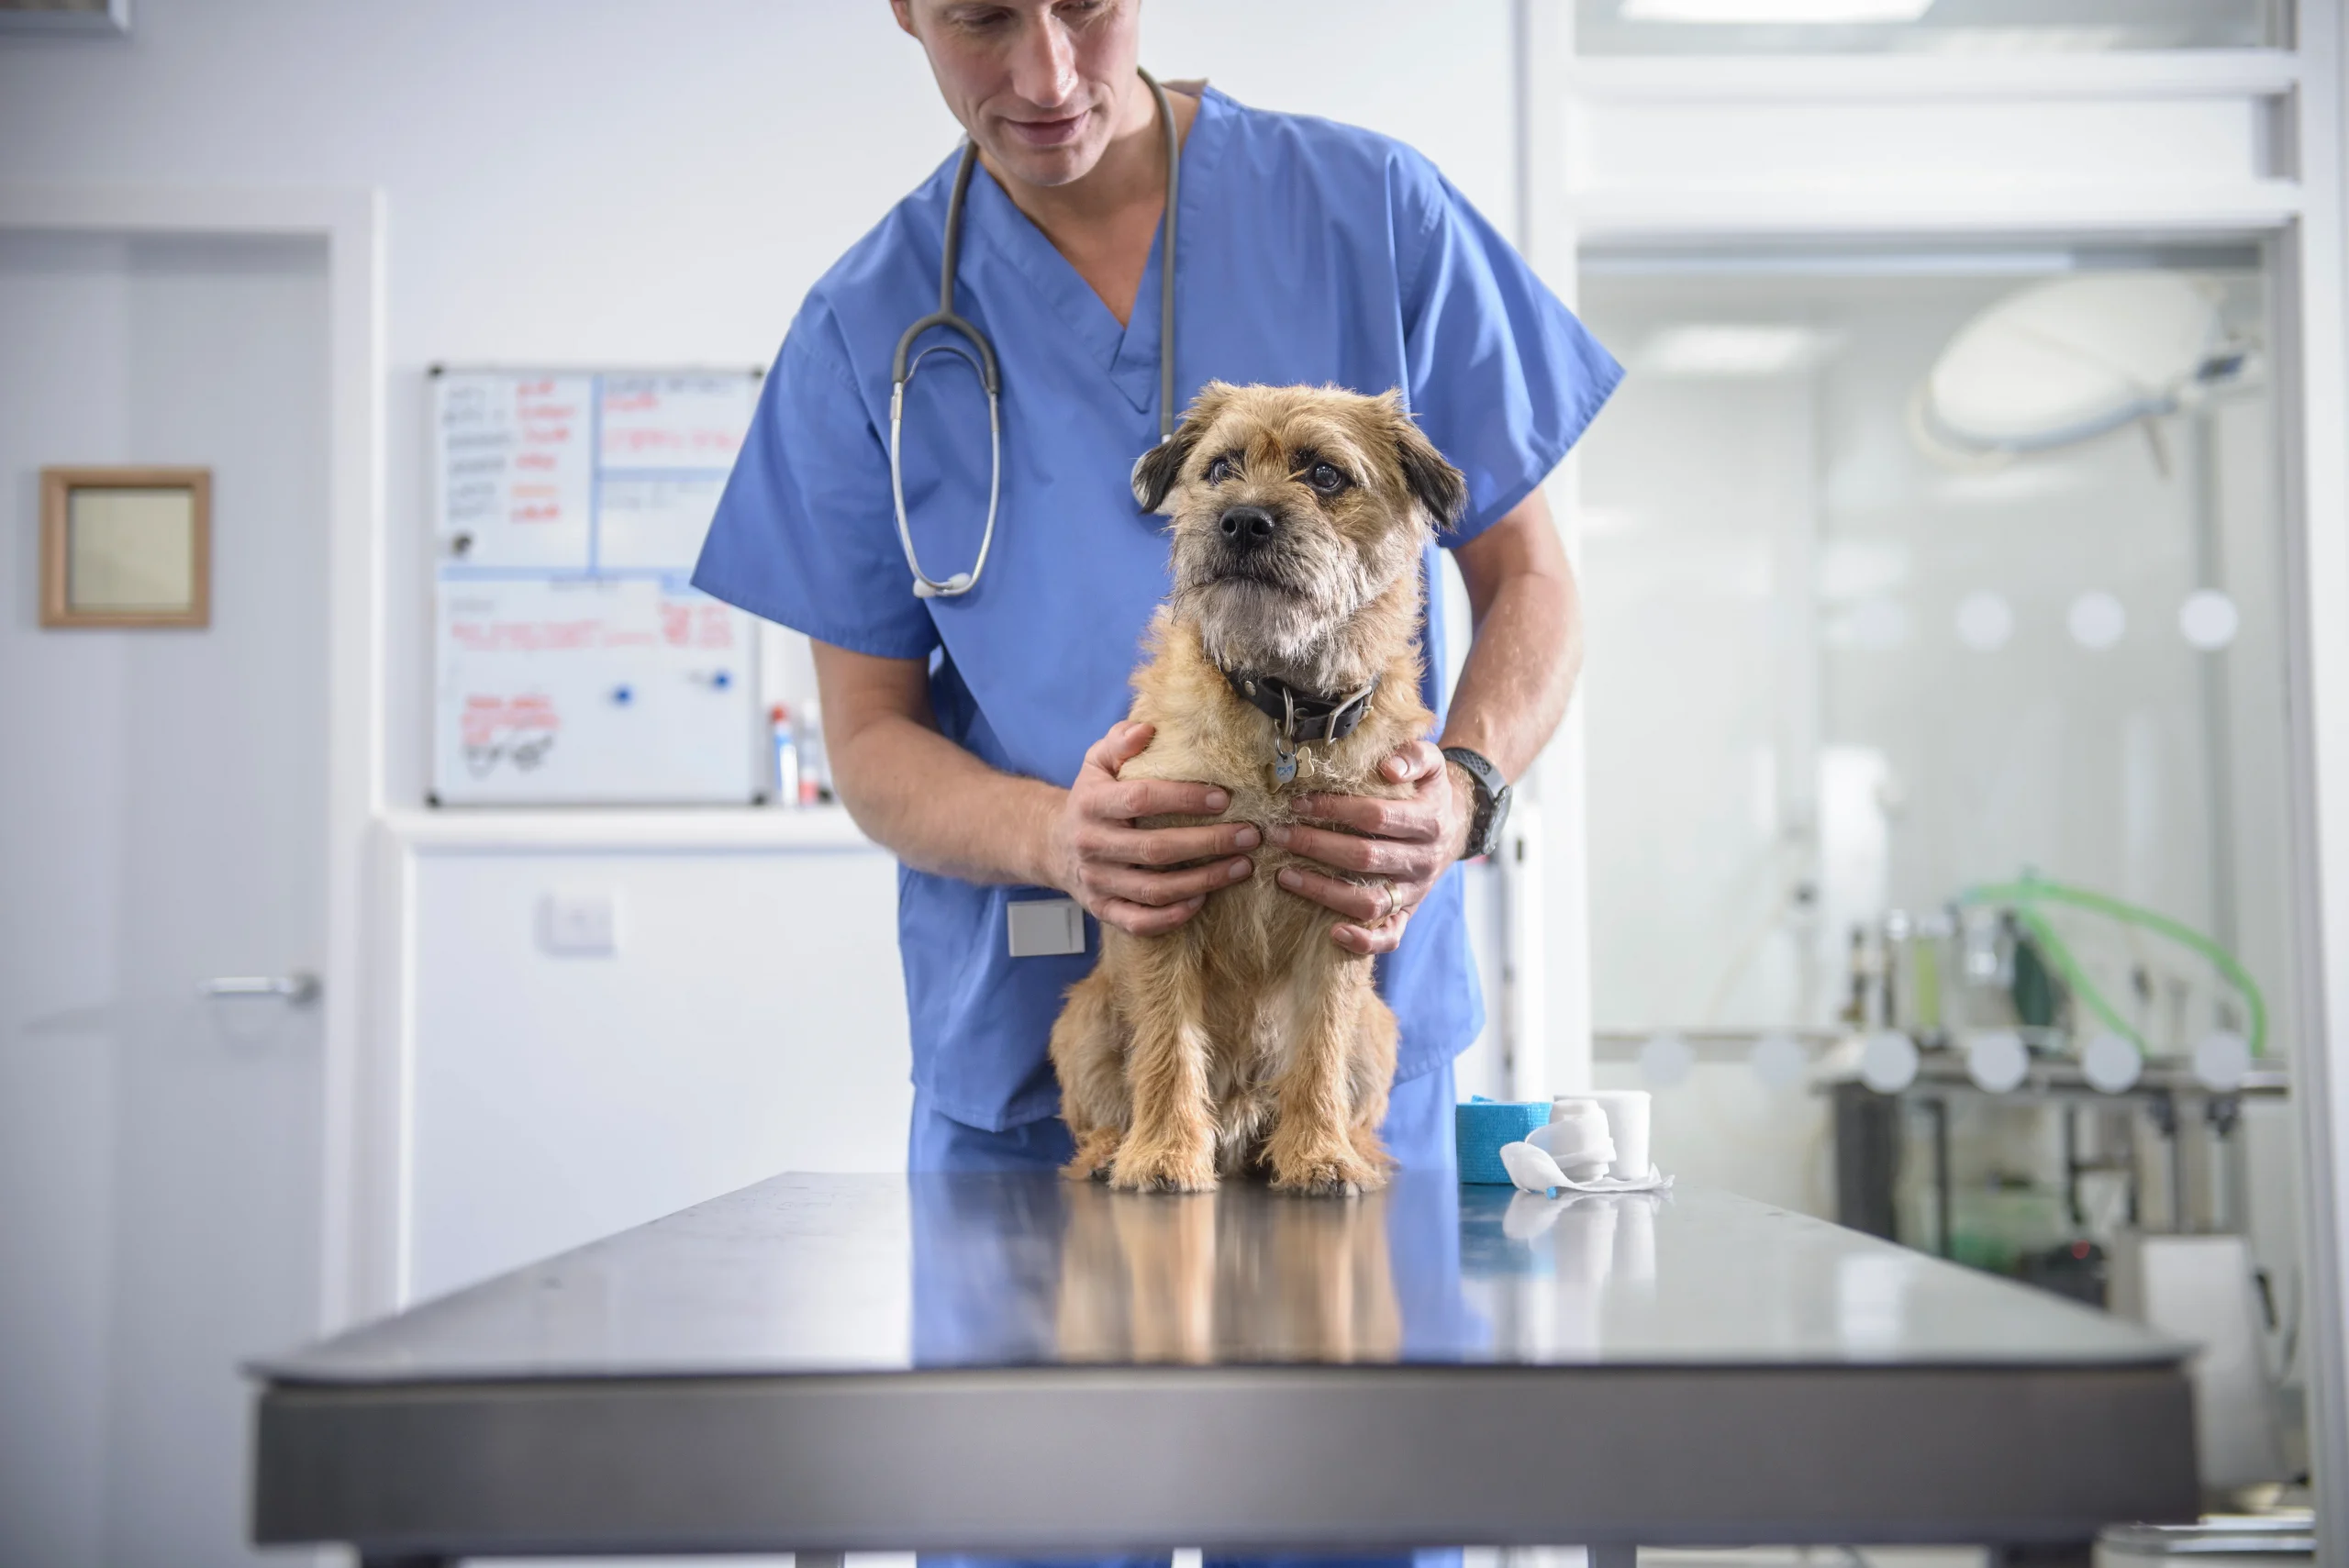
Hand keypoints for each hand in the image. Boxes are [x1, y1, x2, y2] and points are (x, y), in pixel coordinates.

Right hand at [1044, 720, 1258, 936]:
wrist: (1051, 844)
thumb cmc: (1090, 797)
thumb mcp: (1096, 763)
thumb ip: (1120, 742)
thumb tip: (1147, 728)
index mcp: (1092, 803)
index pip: (1141, 800)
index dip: (1184, 799)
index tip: (1225, 797)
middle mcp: (1092, 844)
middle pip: (1155, 849)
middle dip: (1209, 843)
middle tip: (1250, 835)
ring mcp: (1096, 881)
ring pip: (1154, 889)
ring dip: (1204, 881)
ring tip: (1242, 867)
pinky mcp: (1102, 909)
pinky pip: (1139, 921)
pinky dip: (1173, 916)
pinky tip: (1203, 900)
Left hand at [1268, 740, 1471, 954]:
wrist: (1455, 827)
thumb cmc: (1428, 792)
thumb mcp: (1432, 764)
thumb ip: (1414, 756)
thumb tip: (1388, 768)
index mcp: (1428, 821)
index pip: (1376, 816)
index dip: (1335, 809)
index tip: (1297, 802)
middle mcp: (1423, 860)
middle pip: (1365, 858)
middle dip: (1316, 845)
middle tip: (1278, 834)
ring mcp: (1414, 891)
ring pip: (1369, 901)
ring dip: (1324, 891)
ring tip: (1284, 875)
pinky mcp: (1407, 913)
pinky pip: (1390, 937)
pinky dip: (1364, 942)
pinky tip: (1332, 933)